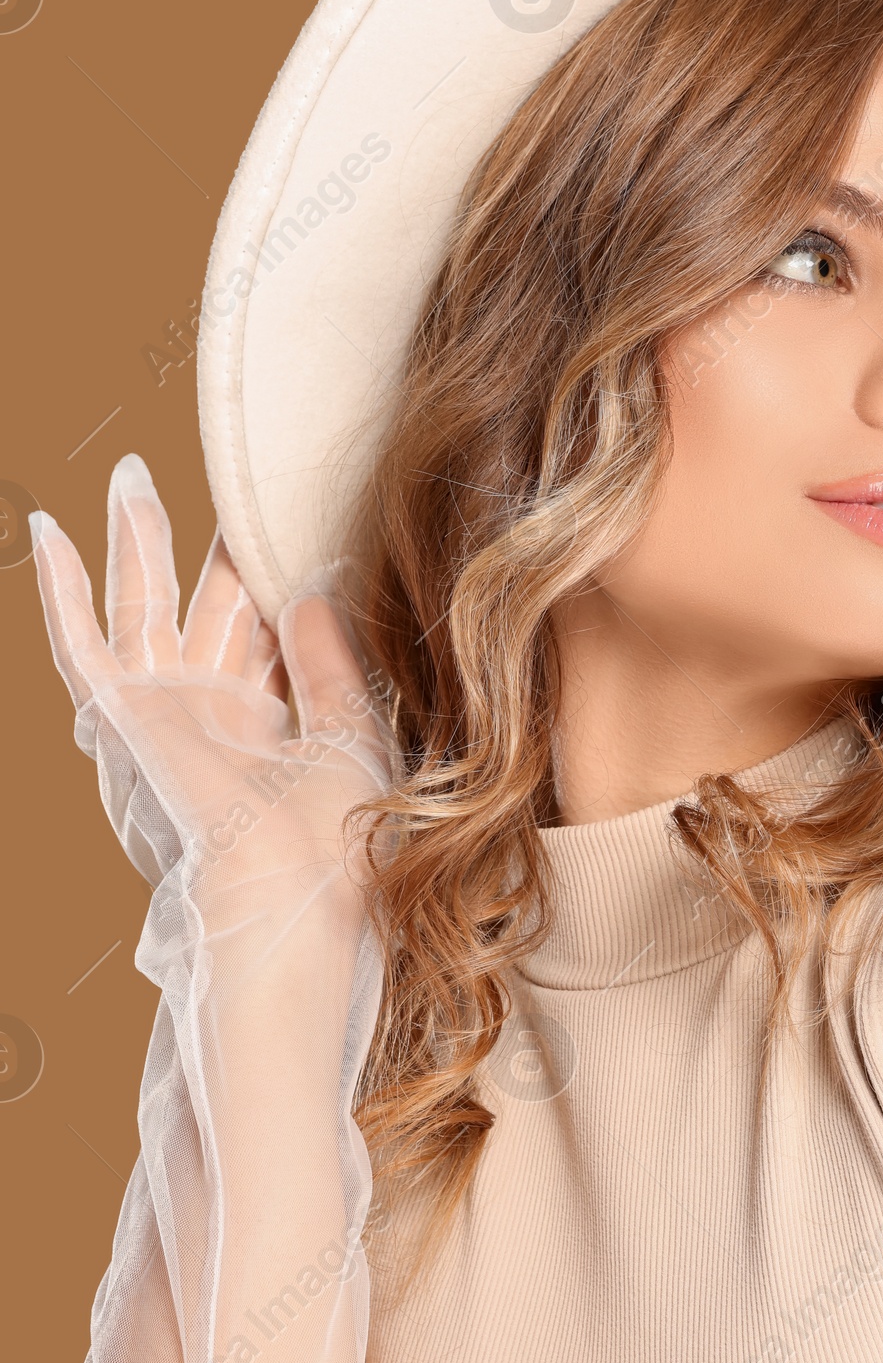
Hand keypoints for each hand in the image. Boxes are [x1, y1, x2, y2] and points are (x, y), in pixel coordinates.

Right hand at [31, 454, 394, 912]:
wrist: (290, 888)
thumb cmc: (335, 837)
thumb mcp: (350, 733)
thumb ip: (329, 663)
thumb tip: (309, 588)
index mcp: (265, 731)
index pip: (264, 637)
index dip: (277, 582)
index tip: (303, 522)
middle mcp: (210, 718)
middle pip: (208, 611)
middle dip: (211, 551)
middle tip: (229, 488)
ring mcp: (163, 713)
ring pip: (141, 609)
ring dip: (134, 543)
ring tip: (130, 474)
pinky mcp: (124, 715)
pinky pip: (80, 643)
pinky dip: (60, 589)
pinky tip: (50, 530)